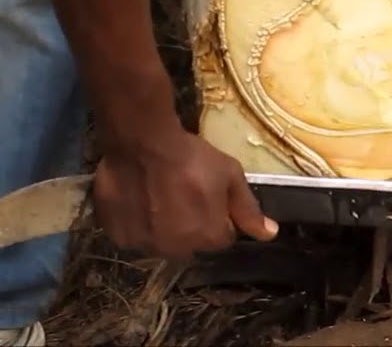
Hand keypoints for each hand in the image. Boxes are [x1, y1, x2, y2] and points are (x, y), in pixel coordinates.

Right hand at [90, 82, 277, 259]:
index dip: (218, 214)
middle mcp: (178, 250)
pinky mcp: (120, 237)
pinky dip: (137, 224)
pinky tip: (138, 199)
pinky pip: (134, 237)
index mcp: (209, 237)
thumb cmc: (190, 157)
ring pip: (161, 242)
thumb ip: (248, 209)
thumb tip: (270, 234)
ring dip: (162, 227)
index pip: (222, 236)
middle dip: (190, 224)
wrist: (142, 141)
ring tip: (156, 196)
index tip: (207, 194)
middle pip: (191, 243)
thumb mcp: (229, 175)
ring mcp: (146, 246)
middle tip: (181, 193)